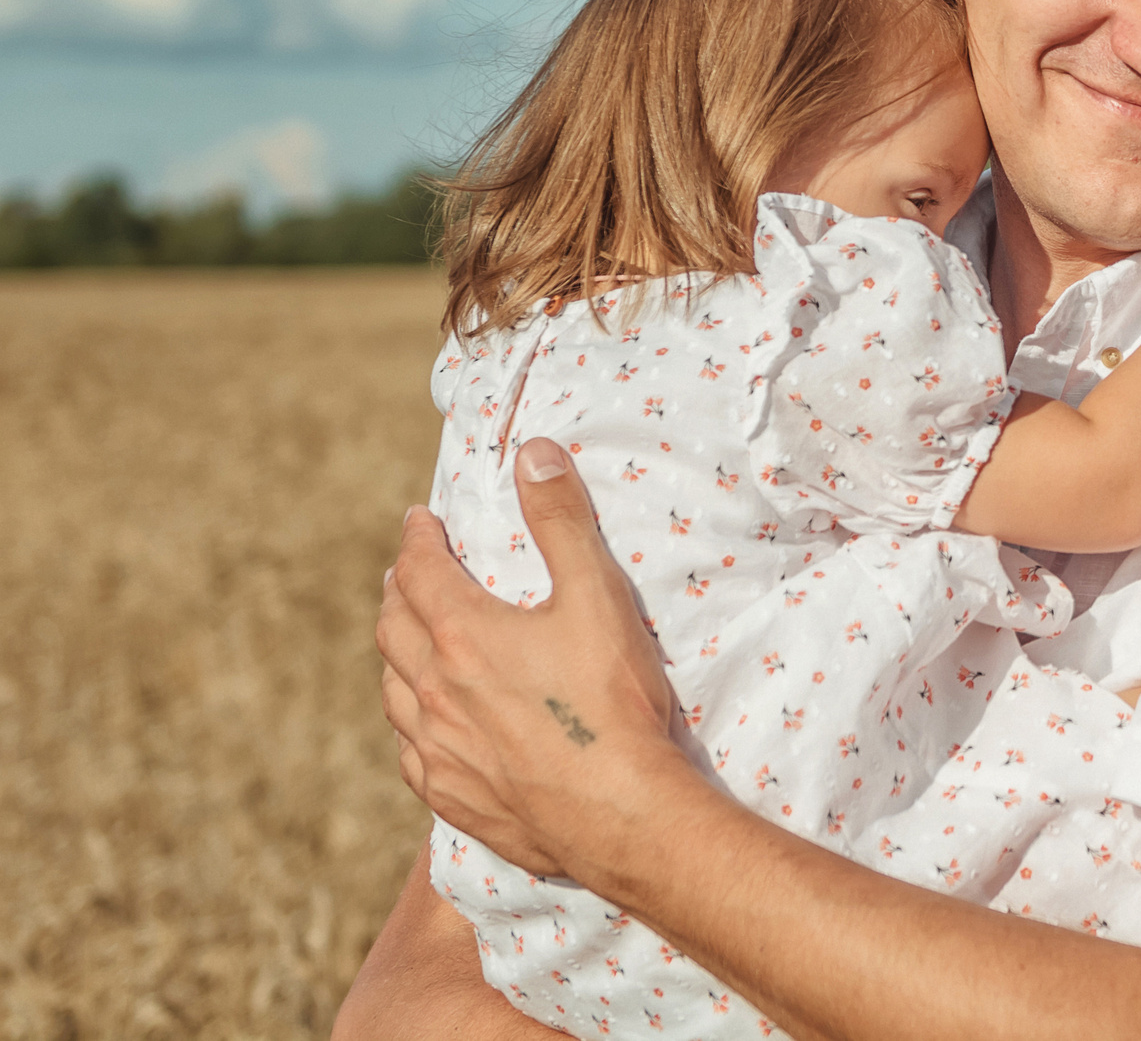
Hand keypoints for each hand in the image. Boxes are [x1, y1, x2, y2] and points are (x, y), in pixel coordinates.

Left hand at [376, 438, 684, 877]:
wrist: (618, 815)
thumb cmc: (611, 703)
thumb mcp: (597, 596)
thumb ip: (562, 520)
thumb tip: (533, 453)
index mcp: (463, 635)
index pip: (421, 571)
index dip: (418, 539)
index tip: (420, 520)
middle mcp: (434, 690)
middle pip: (394, 627)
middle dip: (398, 591)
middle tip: (407, 573)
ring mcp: (436, 749)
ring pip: (393, 691)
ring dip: (396, 655)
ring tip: (407, 640)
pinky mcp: (449, 796)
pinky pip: (409, 751)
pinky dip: (409, 721)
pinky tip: (425, 724)